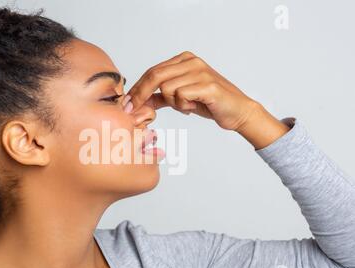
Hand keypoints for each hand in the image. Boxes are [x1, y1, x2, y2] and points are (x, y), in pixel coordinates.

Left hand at [127, 51, 261, 131]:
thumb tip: (139, 102)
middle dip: (140, 94)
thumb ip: (161, 97)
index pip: (152, 71)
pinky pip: (181, 96)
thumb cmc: (209, 104)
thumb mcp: (180, 99)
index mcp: (184, 60)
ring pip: (167, 88)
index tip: (126, 103)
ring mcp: (200, 71)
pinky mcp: (208, 85)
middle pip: (155, 75)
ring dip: (173, 103)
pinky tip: (194, 107)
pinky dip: (183, 106)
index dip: (137, 88)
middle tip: (132, 110)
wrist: (237, 111)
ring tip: (187, 106)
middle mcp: (191, 61)